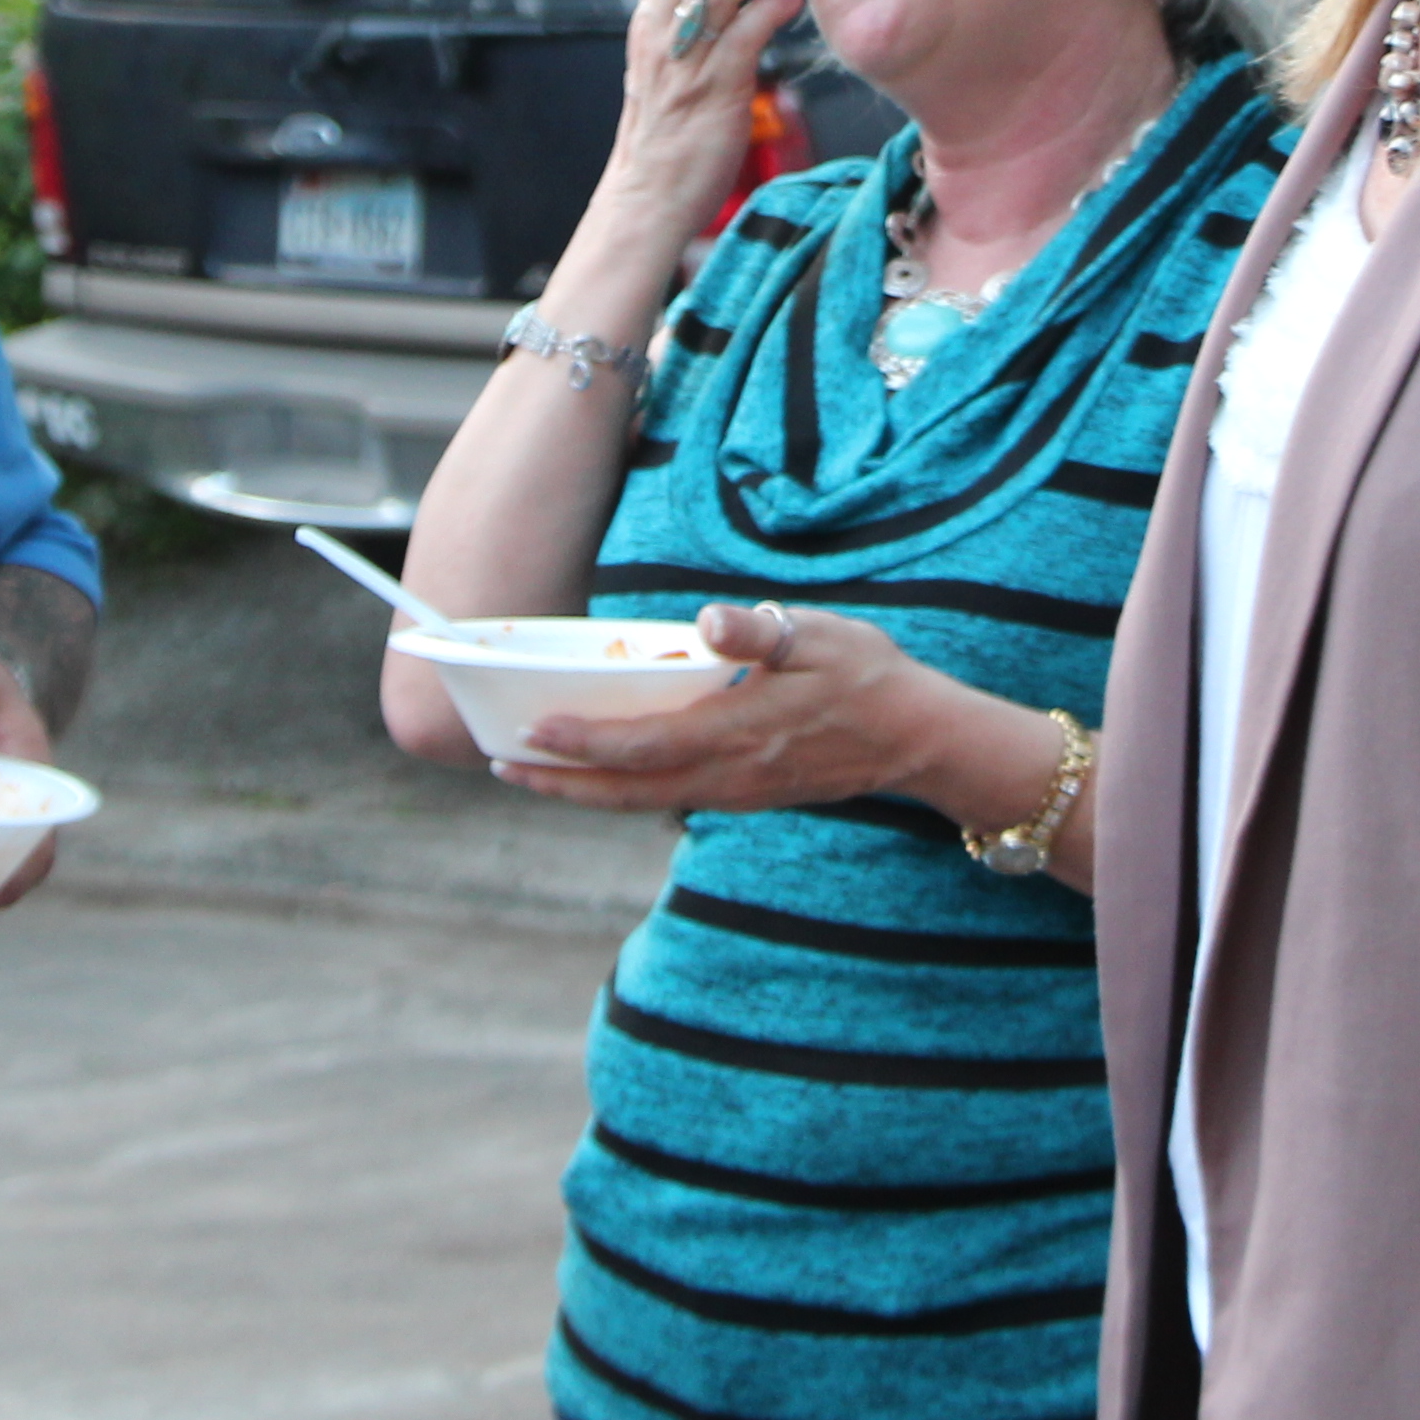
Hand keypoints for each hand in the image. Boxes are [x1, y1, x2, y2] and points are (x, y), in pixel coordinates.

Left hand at [502, 599, 1025, 824]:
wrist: (919, 741)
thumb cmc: (869, 679)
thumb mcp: (823, 637)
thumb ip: (763, 631)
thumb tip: (709, 618)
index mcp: (740, 733)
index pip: (645, 744)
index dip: (585, 741)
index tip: (533, 728)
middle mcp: (728, 775)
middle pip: (626, 789)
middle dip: (560, 780)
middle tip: (500, 763)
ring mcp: (734, 793)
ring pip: (642, 801)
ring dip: (583, 791)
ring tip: (531, 773)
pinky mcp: (742, 796)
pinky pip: (666, 799)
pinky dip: (621, 790)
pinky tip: (600, 774)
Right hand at [597, 0, 812, 238]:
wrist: (648, 197)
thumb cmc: (668, 131)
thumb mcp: (667, 61)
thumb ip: (693, 19)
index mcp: (649, 15)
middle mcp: (659, 28)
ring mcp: (683, 58)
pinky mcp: (713, 90)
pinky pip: (744, 32)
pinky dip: (773, 8)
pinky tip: (793, 3)